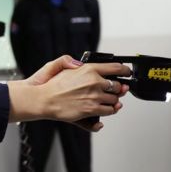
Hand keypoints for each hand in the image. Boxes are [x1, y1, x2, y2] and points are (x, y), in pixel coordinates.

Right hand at [8, 56, 129, 131]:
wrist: (43, 100)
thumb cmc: (49, 86)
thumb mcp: (57, 65)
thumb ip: (70, 61)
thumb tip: (80, 64)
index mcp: (88, 69)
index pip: (116, 67)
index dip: (125, 70)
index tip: (127, 72)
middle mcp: (94, 82)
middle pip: (118, 85)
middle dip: (118, 88)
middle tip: (114, 89)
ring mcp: (94, 96)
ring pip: (115, 100)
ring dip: (113, 100)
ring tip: (105, 100)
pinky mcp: (92, 109)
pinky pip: (109, 110)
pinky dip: (109, 110)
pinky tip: (104, 108)